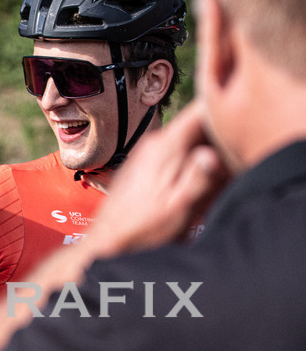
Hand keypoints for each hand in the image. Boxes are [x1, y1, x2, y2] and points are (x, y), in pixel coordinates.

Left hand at [84, 100, 229, 257]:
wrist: (107, 242)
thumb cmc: (141, 229)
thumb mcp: (179, 206)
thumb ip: (201, 177)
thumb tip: (215, 152)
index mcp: (165, 145)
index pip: (203, 108)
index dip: (227, 113)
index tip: (243, 128)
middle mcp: (154, 141)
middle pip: (200, 125)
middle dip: (218, 142)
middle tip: (225, 170)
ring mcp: (148, 151)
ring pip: (189, 140)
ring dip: (204, 158)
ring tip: (204, 186)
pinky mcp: (145, 164)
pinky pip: (176, 154)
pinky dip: (189, 166)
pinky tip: (188, 190)